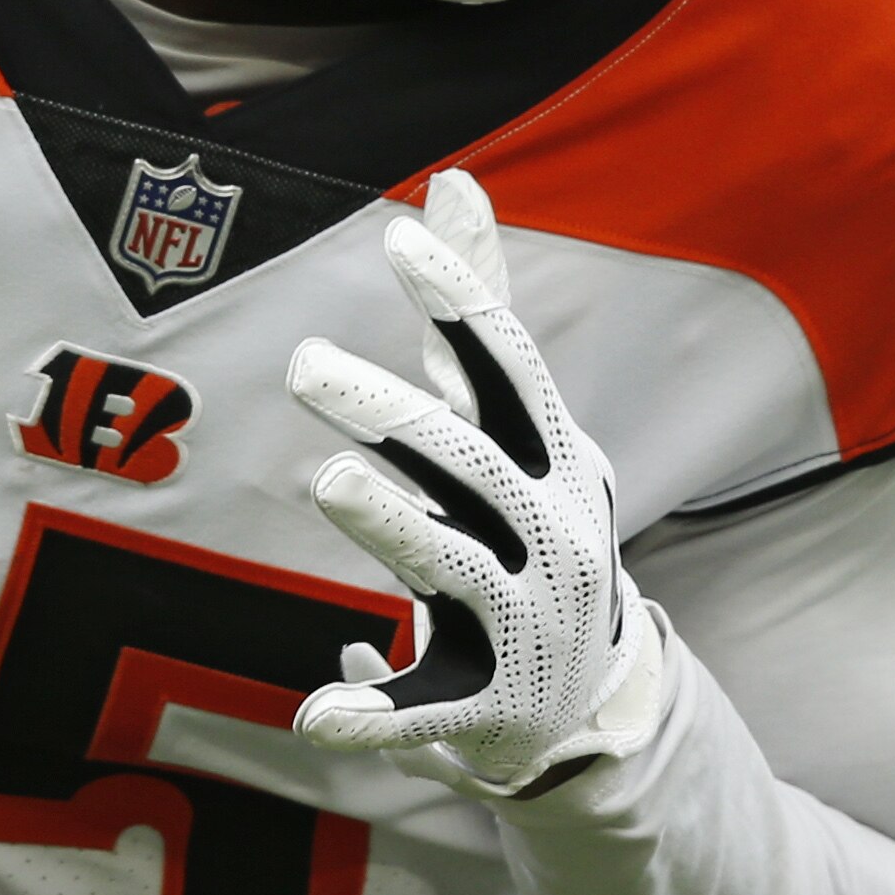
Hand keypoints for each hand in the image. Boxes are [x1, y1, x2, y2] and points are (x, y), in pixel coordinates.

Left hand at [285, 171, 668, 799]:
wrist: (589, 701)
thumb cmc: (530, 527)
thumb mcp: (517, 425)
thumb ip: (475, 314)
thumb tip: (450, 181)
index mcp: (556, 462)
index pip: (510, 371)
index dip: (461, 304)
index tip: (398, 240)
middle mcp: (547, 534)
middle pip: (469, 464)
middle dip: (393, 414)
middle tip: (305, 364)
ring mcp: (521, 623)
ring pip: (453, 567)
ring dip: (395, 526)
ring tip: (332, 481)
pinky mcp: (485, 707)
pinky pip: (426, 712)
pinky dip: (377, 713)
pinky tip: (318, 711)